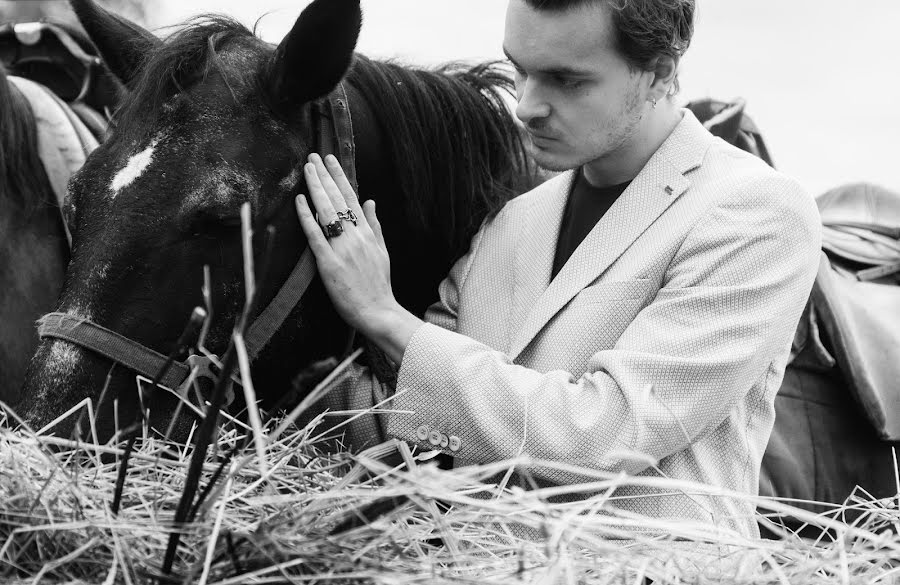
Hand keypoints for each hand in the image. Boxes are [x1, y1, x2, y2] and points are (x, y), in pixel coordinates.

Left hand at [295, 153, 421, 362]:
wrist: (378, 310)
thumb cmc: (378, 284)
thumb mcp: (382, 250)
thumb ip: (375, 225)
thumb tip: (370, 201)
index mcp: (367, 232)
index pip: (351, 197)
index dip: (340, 176)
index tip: (330, 159)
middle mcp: (355, 236)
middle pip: (337, 199)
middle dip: (324, 175)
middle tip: (313, 156)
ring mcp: (342, 248)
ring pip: (326, 211)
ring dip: (315, 187)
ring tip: (307, 169)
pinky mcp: (329, 263)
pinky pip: (315, 235)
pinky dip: (307, 216)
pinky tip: (299, 200)